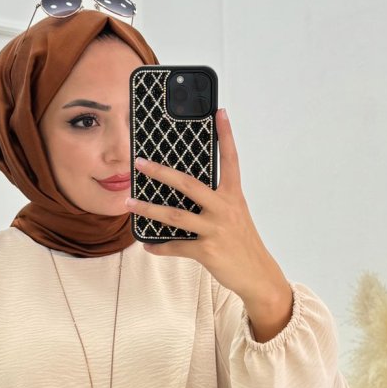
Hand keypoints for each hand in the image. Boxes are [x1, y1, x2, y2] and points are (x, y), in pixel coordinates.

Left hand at [126, 107, 285, 303]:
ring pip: (175, 215)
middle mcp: (224, 208)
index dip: (225, 135)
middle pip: (189, 184)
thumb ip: (215, 201)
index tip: (219, 112)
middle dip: (161, 172)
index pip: (230, 159)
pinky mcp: (207, 251)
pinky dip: (159, 247)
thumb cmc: (242, 243)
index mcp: (233, 196)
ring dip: (148, 209)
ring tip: (128, 202)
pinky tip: (147, 245)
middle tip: (139, 162)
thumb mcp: (234, 216)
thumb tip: (185, 192)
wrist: (258, 275)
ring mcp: (215, 229)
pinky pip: (175, 246)